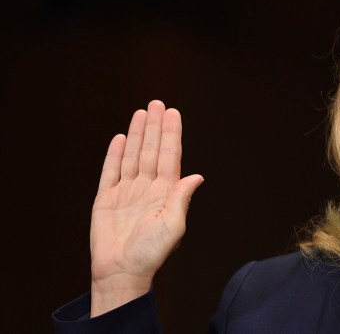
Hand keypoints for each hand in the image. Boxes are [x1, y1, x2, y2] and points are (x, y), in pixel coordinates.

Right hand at [89, 100, 203, 315]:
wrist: (122, 272)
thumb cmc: (151, 253)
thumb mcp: (174, 225)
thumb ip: (182, 198)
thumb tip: (197, 176)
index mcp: (166, 192)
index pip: (169, 156)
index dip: (171, 135)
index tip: (173, 113)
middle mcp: (147, 188)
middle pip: (151, 150)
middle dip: (155, 127)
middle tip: (157, 103)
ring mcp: (126, 192)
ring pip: (132, 156)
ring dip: (137, 134)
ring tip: (141, 113)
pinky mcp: (106, 199)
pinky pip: (110, 172)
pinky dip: (114, 155)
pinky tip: (120, 138)